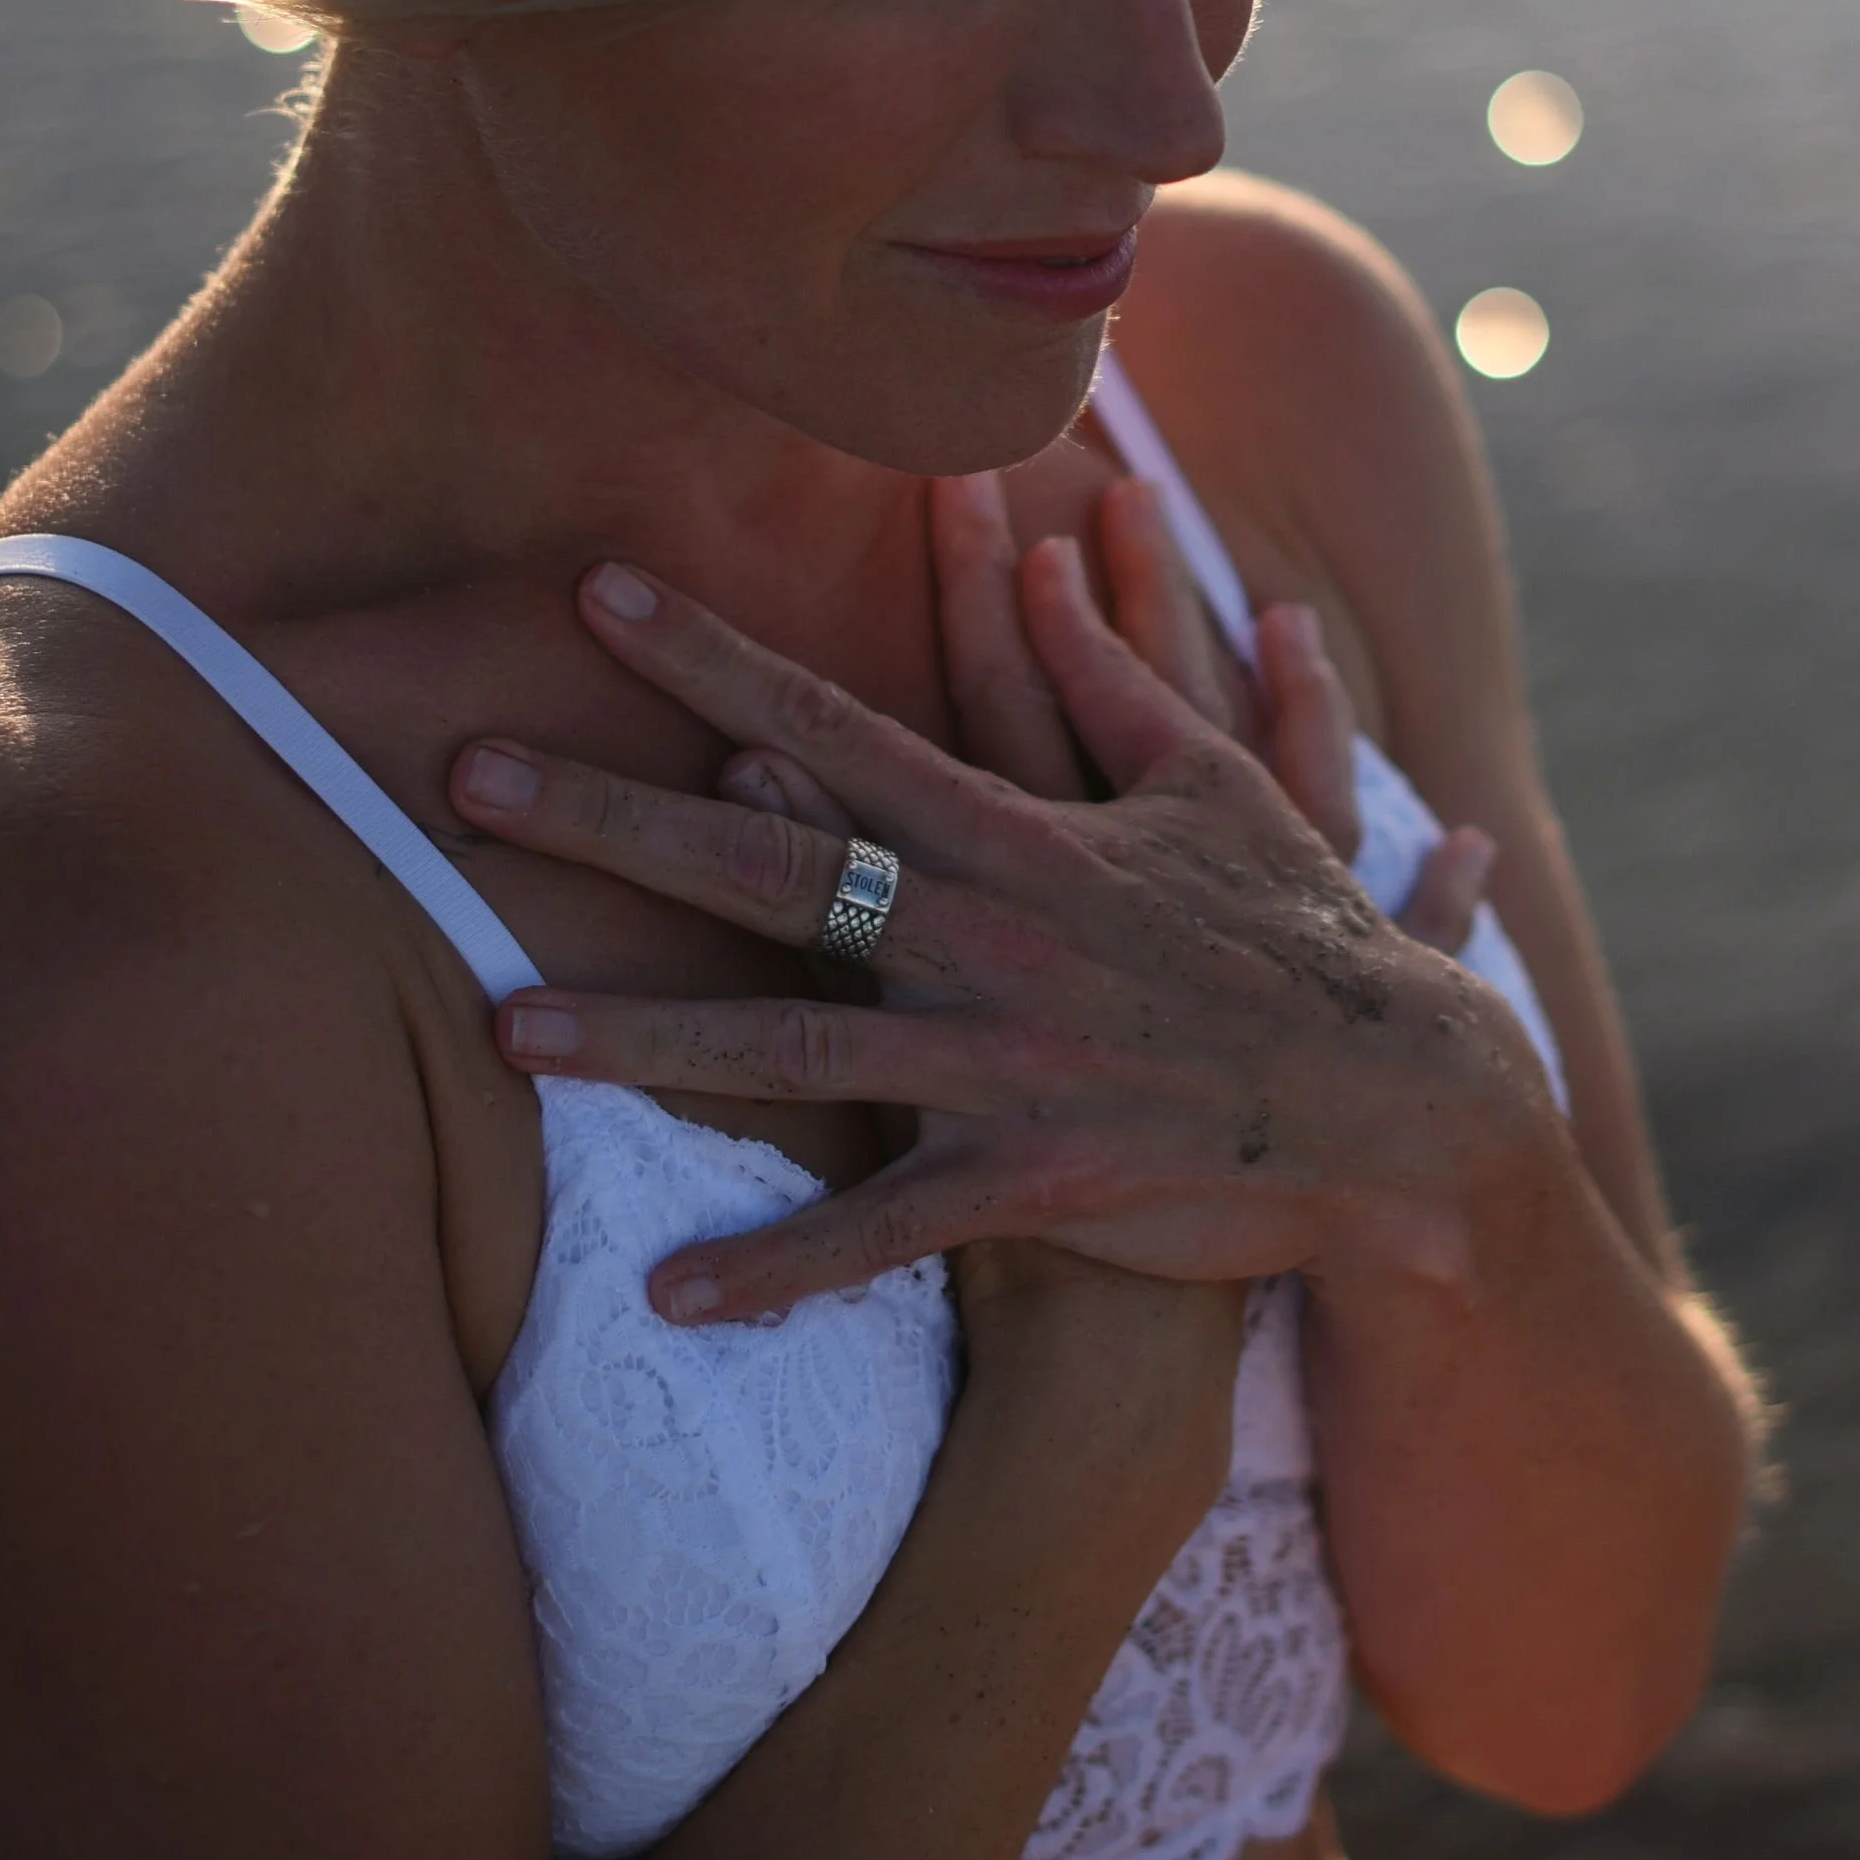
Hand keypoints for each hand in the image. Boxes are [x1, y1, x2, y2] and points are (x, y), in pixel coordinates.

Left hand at [450, 549, 1557, 1324]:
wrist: (1397, 1097)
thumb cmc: (1299, 932)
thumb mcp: (1217, 787)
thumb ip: (1113, 679)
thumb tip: (1051, 562)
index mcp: (1017, 833)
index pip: (832, 720)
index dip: (707, 656)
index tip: (591, 591)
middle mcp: (987, 934)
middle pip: (768, 868)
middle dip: (609, 819)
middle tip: (462, 773)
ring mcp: (1003, 1059)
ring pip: (793, 1048)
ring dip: (645, 1043)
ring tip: (505, 1033)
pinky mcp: (1031, 1177)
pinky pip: (881, 1234)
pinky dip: (776, 1270)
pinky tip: (667, 1297)